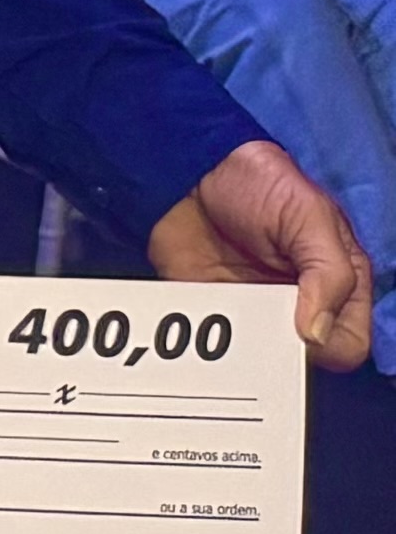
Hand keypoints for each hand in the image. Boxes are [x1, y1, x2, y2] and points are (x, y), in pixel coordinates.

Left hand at [146, 137, 376, 370]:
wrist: (193, 171)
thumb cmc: (264, 185)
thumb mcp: (310, 216)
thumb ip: (327, 272)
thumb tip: (316, 334)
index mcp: (337, 285)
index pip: (348, 344)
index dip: (329, 347)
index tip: (297, 331)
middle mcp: (298, 307)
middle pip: (301, 362)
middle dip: (279, 361)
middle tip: (253, 333)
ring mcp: (252, 312)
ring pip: (254, 362)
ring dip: (238, 359)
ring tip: (219, 337)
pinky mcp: (209, 312)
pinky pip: (206, 348)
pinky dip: (197, 350)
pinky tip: (185, 339)